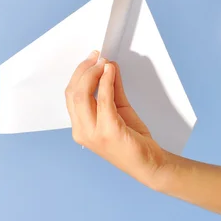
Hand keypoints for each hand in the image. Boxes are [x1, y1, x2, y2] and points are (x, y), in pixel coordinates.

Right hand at [65, 50, 166, 187]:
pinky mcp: (109, 131)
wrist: (149, 164)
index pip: (71, 95)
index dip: (79, 74)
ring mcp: (93, 133)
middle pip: (74, 92)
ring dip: (93, 73)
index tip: (91, 59)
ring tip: (104, 62)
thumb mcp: (119, 110)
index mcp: (81, 127)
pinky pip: (103, 100)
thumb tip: (108, 67)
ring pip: (82, 95)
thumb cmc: (133, 140)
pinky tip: (111, 72)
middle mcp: (82, 131)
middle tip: (97, 56)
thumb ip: (112, 90)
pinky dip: (106, 83)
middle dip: (84, 70)